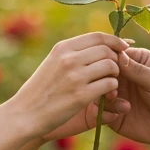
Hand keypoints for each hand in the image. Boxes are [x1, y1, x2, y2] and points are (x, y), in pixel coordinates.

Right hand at [8, 33, 130, 143]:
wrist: (25, 114)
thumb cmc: (40, 90)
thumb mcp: (52, 63)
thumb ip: (73, 53)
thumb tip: (100, 44)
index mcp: (63, 48)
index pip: (97, 36)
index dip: (115, 40)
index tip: (124, 47)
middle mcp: (69, 58)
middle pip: (107, 50)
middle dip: (117, 59)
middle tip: (116, 70)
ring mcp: (75, 77)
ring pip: (111, 66)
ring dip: (115, 75)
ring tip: (109, 83)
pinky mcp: (81, 95)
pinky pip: (109, 84)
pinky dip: (112, 89)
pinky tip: (105, 94)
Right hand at [107, 44, 149, 147]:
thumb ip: (138, 70)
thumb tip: (118, 55)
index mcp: (135, 61)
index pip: (114, 54)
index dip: (108, 61)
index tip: (113, 71)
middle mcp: (123, 76)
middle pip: (101, 72)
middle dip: (103, 81)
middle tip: (114, 90)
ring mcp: (117, 95)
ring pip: (98, 91)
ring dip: (105, 97)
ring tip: (121, 104)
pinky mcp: (113, 113)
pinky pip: (99, 110)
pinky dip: (105, 112)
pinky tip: (121, 114)